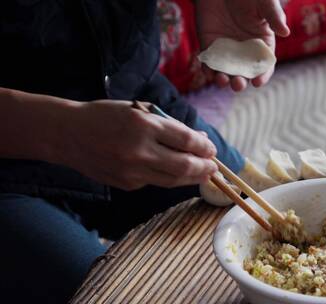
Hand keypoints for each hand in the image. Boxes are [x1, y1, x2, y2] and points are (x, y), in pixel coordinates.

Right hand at [58, 100, 217, 190]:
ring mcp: (132, 170)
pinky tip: (176, 173)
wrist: (67, 134)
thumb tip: (199, 139)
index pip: (186, 140)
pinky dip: (168, 178)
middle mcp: (139, 150)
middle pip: (184, 165)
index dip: (204, 147)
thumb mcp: (139, 110)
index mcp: (144, 124)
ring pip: (173, 180)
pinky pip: (155, 182)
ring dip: (193, 178)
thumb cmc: (105, 116)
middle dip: (205, 167)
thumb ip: (169, 125)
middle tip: (215, 167)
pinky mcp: (126, 183)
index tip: (212, 149)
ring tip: (204, 174)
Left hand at [196, 0, 289, 90]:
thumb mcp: (265, 2)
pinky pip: (209, 61)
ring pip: (225, 71)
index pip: (264, 65)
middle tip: (238, 83)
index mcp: (261, 43)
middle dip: (240, 82)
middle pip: (243, 73)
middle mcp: (244, 50)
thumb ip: (274, 16)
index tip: (258, 82)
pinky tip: (208, 71)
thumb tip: (285, 32)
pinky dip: (207, 69)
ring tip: (222, 80)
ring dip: (223, 79)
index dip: (262, 75)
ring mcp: (226, 49)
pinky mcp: (209, 45)